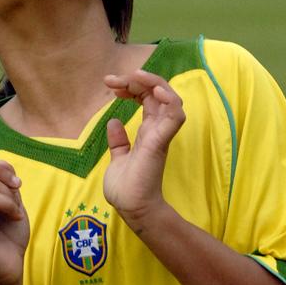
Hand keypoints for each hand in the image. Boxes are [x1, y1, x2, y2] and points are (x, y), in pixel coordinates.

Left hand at [103, 69, 185, 227]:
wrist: (131, 208)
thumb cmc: (127, 188)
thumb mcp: (118, 158)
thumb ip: (119, 142)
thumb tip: (113, 122)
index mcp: (148, 130)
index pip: (146, 97)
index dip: (131, 86)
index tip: (110, 85)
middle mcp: (157, 128)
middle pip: (157, 91)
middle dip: (137, 79)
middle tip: (112, 80)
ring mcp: (161, 134)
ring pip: (170, 97)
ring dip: (154, 82)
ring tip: (135, 76)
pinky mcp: (161, 141)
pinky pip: (175, 115)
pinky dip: (169, 99)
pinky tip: (154, 90)